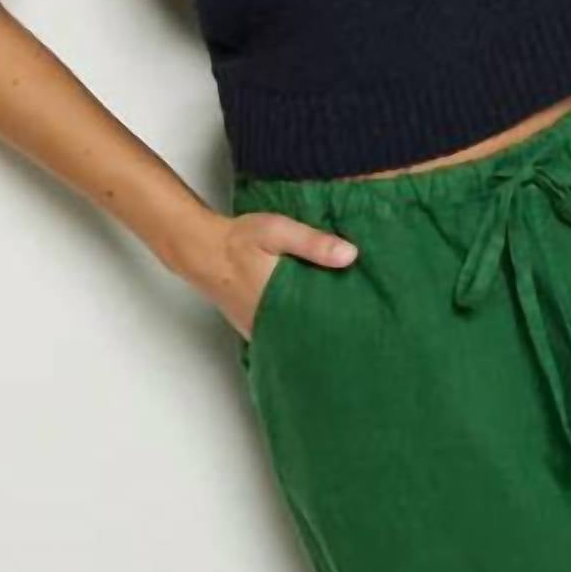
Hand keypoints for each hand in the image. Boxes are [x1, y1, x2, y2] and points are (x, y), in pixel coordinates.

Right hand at [169, 208, 358, 341]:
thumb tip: (351, 255)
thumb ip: (312, 243)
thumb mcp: (278, 232)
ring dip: (314, 335)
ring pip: (294, 339)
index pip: (320, 326)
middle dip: (334, 335)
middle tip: (364, 333)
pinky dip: (296, 333)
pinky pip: (279, 336)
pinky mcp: (252, 327)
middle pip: (309, 337)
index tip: (368, 326)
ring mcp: (258, 329)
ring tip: (345, 333)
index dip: (344, 328)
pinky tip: (313, 327)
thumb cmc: (239, 240)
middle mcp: (268, 323)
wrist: (202, 249)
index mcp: (280, 303)